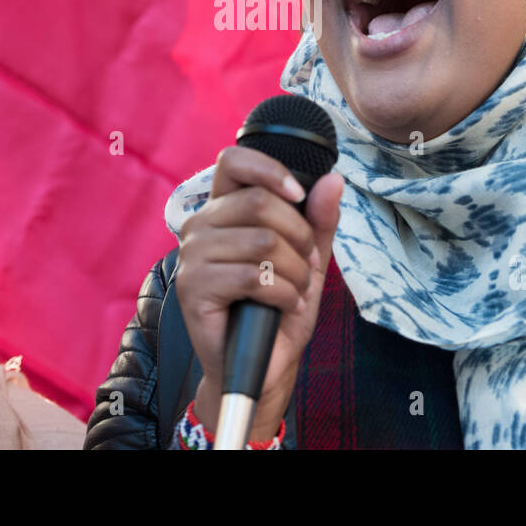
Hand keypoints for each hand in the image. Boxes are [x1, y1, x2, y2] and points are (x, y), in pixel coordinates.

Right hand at [174, 145, 343, 441]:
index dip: (270, 169)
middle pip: (259, 202)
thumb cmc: (279, 306)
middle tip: (307, 263)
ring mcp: (191, 256)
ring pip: (262, 241)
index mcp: (223, 209)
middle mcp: (200, 225)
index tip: (297, 194)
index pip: (233, 161)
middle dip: (299, 235)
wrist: (263, 364)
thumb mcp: (309, 258)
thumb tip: (333, 179)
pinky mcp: (193, 289)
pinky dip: (284, 294)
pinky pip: (253, 277)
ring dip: (295, 271)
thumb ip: (319, 219)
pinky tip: (285, 306)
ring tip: (297, 290)